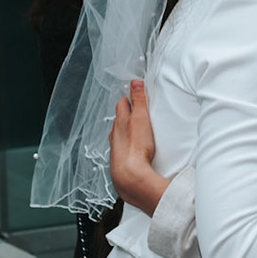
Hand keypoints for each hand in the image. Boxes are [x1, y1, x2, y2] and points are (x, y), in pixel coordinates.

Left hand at [108, 79, 170, 213]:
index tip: (135, 95)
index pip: (122, 103)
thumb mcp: (141, 117)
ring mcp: (117, 147)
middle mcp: (115, 133)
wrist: (130, 175)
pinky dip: (127, 145)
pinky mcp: (120, 159)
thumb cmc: (135, 147)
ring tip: (136, 130)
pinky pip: (123, 148)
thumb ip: (139, 99)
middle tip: (137, 110)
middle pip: (119, 118)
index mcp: (121, 121)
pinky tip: (134, 149)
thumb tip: (136, 82)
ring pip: (119, 134)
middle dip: (127, 113)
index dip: (129, 98)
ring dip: (126, 130)